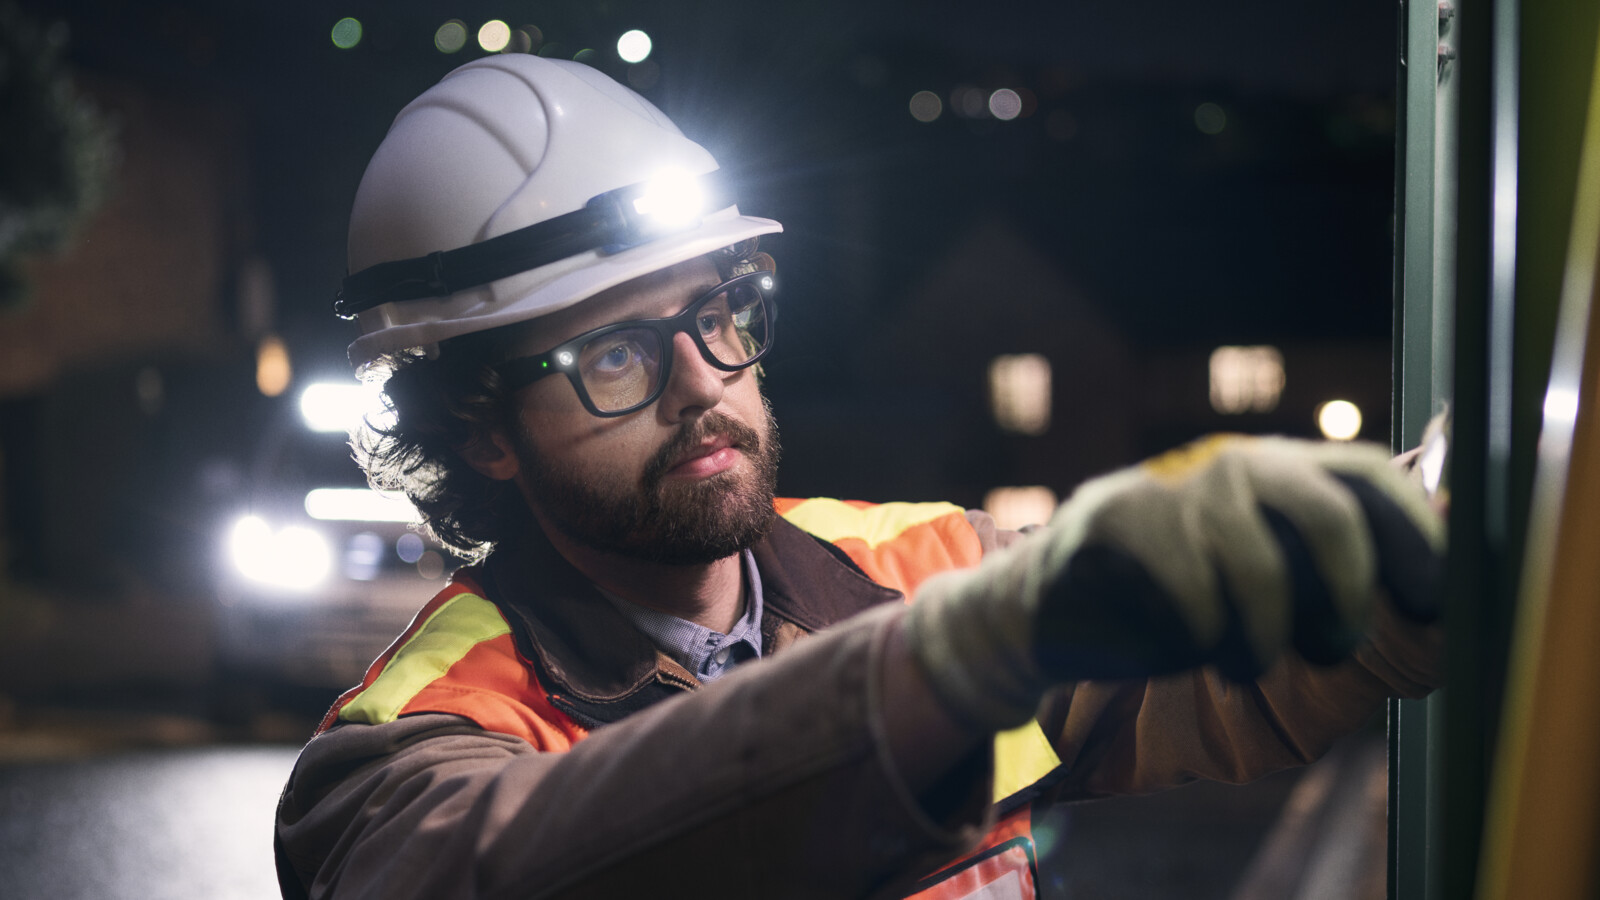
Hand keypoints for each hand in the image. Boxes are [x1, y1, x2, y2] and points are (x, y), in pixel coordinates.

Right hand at [904, 435, 1443, 731]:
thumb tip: (1437, 592)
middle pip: (1327, 510)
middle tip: (1336, 644)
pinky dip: (1202, 638)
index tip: (1434, 598)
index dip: (1414, 531)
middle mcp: (1233, 465)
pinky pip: (1189, 593)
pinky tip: (1189, 646)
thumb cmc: (1177, 598)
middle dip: (1347, 592)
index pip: (1366, 474)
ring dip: (1263, 637)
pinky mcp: (1115, 518)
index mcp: (1278, 470)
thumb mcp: (1258, 576)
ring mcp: (1172, 486)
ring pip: (1257, 566)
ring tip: (1245, 662)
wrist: (1052, 606)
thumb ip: (1325, 569)